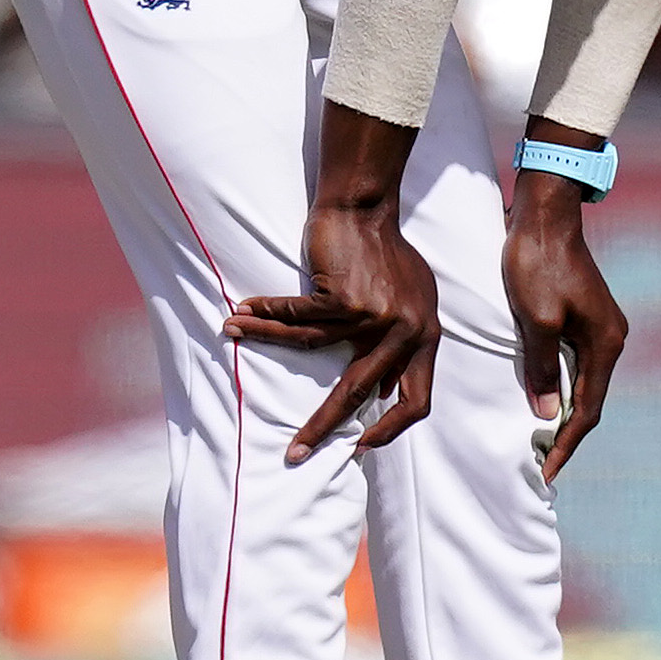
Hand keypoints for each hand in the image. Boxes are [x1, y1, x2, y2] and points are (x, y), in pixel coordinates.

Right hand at [223, 106, 439, 458]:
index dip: (391, 430)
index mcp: (425, 338)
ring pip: (311, 348)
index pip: (417, 400)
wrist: (370, 207)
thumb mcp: (413, 301)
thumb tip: (385, 391)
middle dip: (324, 426)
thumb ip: (404, 344)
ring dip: (267, 346)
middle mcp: (405, 332)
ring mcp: (374, 316)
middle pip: (360, 392)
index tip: (362, 446)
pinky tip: (241, 319)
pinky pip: (296, 317)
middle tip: (297, 452)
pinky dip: (266, 319)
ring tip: (235, 343)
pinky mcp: (344, 297)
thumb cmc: (388, 253)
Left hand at [504, 123, 628, 483]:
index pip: (587, 409)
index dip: (565, 443)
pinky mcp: (583, 316)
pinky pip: (573, 364)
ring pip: (581, 383)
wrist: (544, 215)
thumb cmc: (538, 264)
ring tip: (539, 442)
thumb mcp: (536, 320)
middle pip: (589, 400)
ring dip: (562, 412)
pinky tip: (542, 399)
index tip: (545, 470)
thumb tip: (547, 414)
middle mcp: (610, 339)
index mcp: (605, 343)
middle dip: (566, 434)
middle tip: (540, 465)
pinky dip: (559, 387)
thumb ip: (541, 369)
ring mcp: (599, 327)